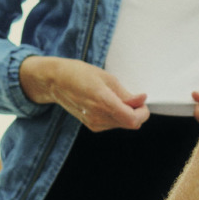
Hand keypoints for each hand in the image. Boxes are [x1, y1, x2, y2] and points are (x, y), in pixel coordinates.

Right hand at [18, 56, 149, 131]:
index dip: (143, 113)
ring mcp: (94, 123)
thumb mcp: (107, 78)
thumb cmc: (78, 74)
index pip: (133, 119)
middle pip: (129, 124)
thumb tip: (141, 100)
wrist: (56, 81)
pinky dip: (116, 116)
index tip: (142, 103)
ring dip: (126, 114)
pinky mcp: (91, 125)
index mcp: (103, 102)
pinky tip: (108, 104)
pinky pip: (112, 124)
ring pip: (122, 125)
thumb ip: (126, 94)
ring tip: (116, 98)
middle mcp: (98, 116)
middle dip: (136, 112)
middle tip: (132, 98)